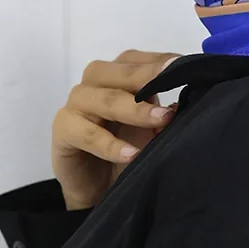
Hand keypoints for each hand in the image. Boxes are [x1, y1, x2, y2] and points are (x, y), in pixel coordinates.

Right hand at [51, 49, 181, 210]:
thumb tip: (184, 104)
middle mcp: (94, 84)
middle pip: (118, 73)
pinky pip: (86, 134)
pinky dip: (110, 145)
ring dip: (134, 110)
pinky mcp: (63, 130)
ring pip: (103, 99)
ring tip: (161, 120)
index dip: (159, 62)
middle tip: (174, 81)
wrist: (98, 188)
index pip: (135, 60)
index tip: (185, 66)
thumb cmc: (126, 150)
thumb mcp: (150, 131)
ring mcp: (76, 105)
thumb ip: (164, 115)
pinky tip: (131, 154)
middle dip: (148, 78)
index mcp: (116, 77)